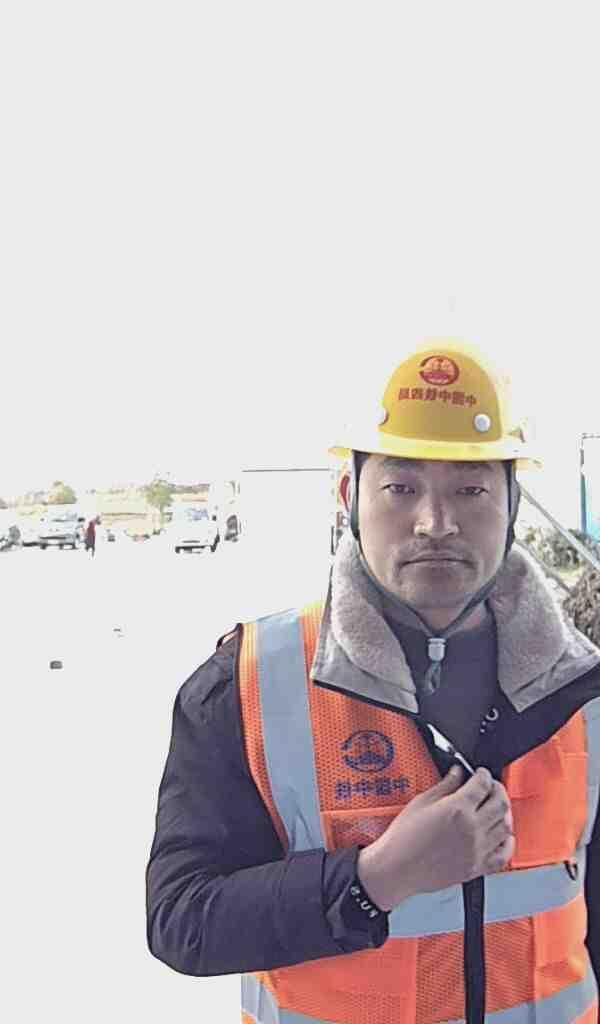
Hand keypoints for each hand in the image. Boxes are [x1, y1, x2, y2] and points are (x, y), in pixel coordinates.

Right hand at [357, 766, 513, 910]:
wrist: (397, 868)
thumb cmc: (403, 838)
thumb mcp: (421, 802)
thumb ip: (445, 785)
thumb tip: (457, 773)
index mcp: (457, 809)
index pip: (483, 784)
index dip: (484, 774)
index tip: (480, 773)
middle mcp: (472, 828)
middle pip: (501, 803)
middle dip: (498, 789)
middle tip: (490, 786)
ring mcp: (477, 849)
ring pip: (506, 827)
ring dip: (504, 814)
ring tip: (495, 808)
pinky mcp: (477, 868)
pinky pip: (503, 855)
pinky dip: (507, 843)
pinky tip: (501, 836)